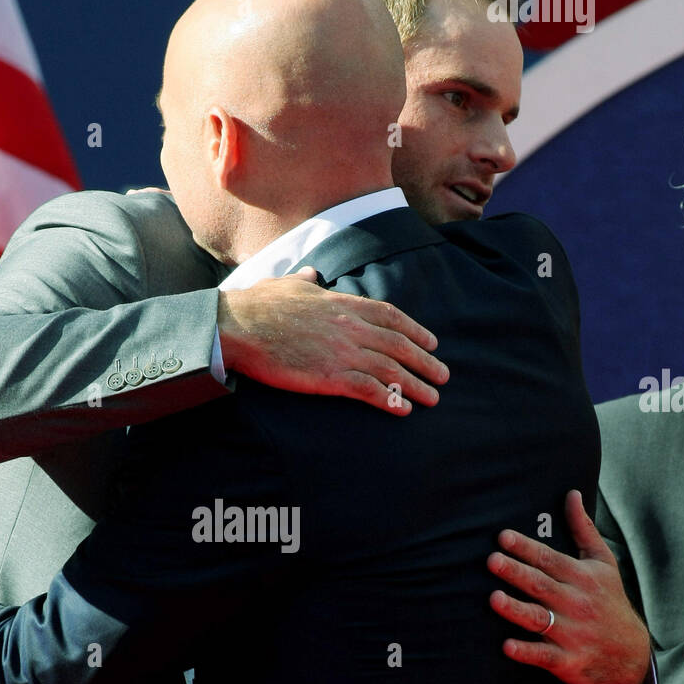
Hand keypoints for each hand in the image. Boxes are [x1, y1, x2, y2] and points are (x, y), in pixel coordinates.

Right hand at [217, 267, 447, 413]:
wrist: (239, 326)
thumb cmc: (259, 305)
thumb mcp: (288, 284)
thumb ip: (307, 281)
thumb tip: (312, 273)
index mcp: (344, 303)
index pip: (391, 316)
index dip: (415, 331)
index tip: (432, 342)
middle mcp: (351, 327)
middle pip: (399, 345)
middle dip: (425, 361)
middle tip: (444, 375)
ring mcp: (343, 352)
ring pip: (391, 370)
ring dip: (416, 385)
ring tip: (433, 398)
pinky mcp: (330, 377)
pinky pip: (369, 390)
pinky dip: (389, 400)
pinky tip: (403, 410)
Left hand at [487, 490, 651, 683]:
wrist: (630, 653)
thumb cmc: (609, 600)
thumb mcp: (603, 563)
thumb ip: (584, 529)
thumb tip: (572, 494)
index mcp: (582, 577)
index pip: (549, 559)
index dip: (526, 548)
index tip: (502, 537)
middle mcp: (576, 603)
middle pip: (541, 585)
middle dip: (516, 573)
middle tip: (492, 561)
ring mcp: (572, 632)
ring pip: (539, 618)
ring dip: (516, 609)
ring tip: (494, 599)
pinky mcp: (567, 660)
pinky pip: (543, 655)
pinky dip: (526, 651)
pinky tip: (506, 646)